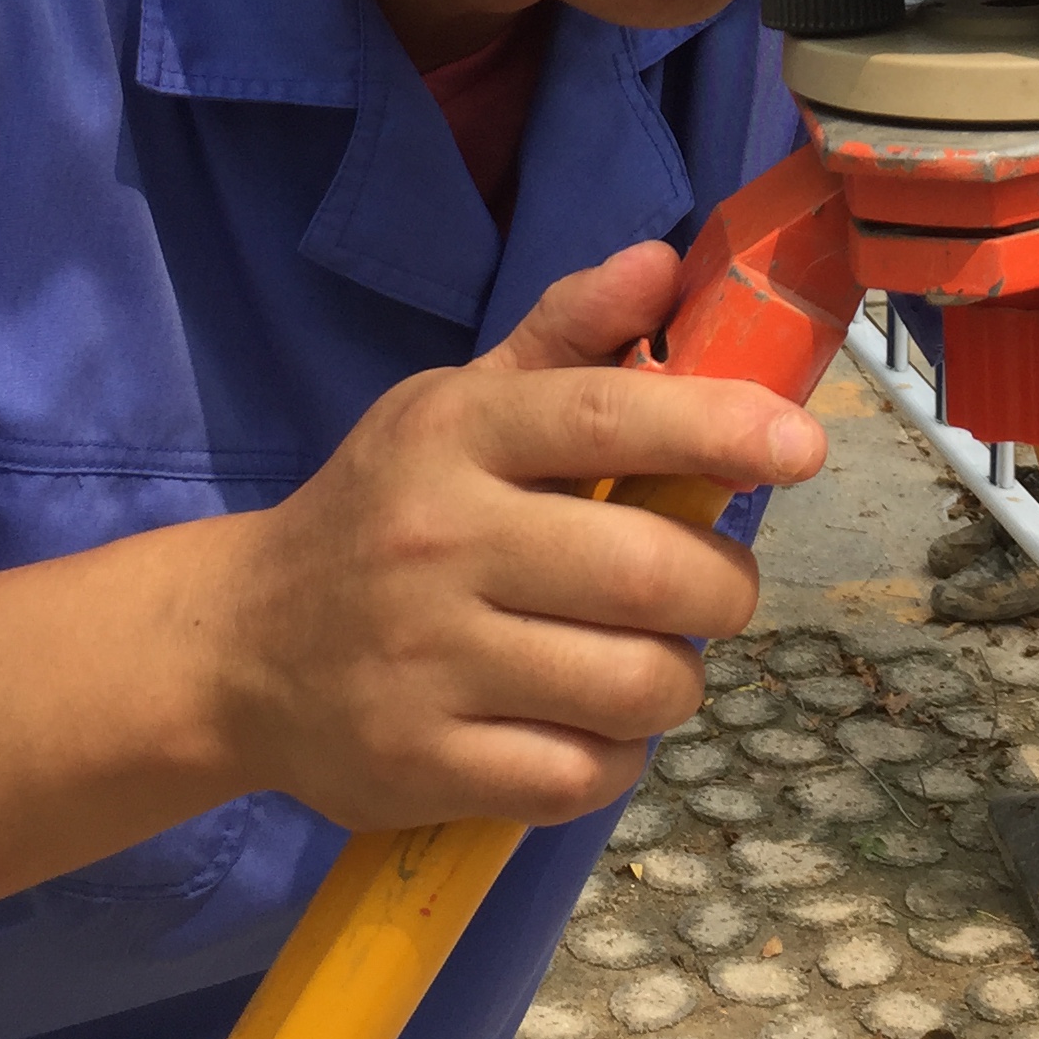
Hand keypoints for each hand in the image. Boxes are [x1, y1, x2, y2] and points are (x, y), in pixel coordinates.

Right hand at [206, 242, 827, 830]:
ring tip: (649, 658)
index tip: (801, 445)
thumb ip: (568, 333)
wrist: (237, 646)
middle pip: (649, 573)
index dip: (720, 427)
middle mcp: (439, 541)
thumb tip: (667, 263)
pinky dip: (615, 758)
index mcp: (456, 435)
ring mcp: (425, 661)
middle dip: (723, 587)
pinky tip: (589, 725)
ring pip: (632, 686)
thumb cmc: (384, 510)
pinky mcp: (419, 763)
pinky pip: (580, 775)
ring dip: (676, 679)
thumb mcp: (456, 404)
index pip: (610, 417)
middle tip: (714, 586)